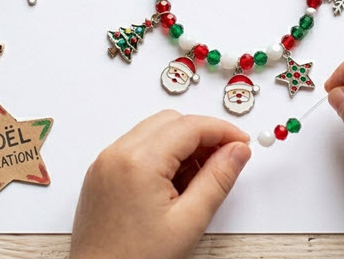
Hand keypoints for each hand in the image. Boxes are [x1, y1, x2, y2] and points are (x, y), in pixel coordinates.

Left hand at [70, 110, 251, 258]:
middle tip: (225, 159)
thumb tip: (237, 151)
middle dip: (202, 134)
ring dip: (182, 144)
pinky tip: (175, 184)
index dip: (222, 130)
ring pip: (154, 131)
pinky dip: (162, 154)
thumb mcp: (189, 221)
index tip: (241, 142)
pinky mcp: (102, 174)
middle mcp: (116, 155)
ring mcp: (106, 163)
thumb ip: (218, 179)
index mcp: (138, 162)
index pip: (190, 126)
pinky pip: (137, 147)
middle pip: (171, 121)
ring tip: (199, 179)